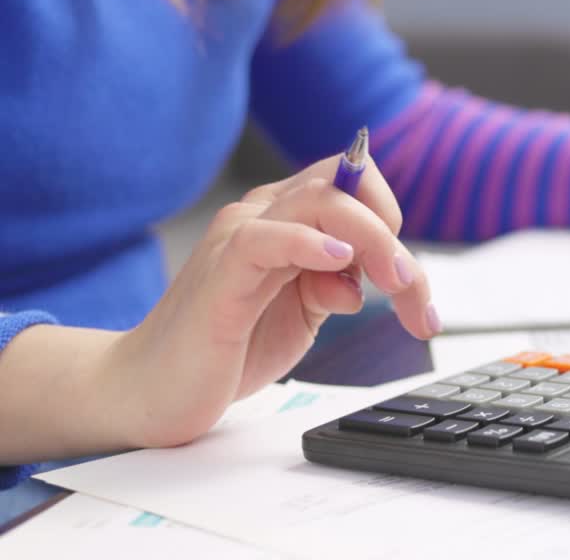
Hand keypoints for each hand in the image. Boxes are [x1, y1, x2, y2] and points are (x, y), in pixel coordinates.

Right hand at [106, 153, 436, 447]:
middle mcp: (262, 217)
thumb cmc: (230, 347)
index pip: (350, 182)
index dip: (388, 216)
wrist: (154, 391)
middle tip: (412, 293)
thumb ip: (336, 285)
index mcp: (287, 221)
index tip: (406, 278)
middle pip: (344, 190)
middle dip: (392, 238)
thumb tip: (371, 277)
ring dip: (371, 239)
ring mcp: (237, 241)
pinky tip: (336, 260)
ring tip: (396, 283)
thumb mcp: (304, 312)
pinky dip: (306, 242)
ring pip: (317, 202)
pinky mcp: (220, 277)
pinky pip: (263, 240)